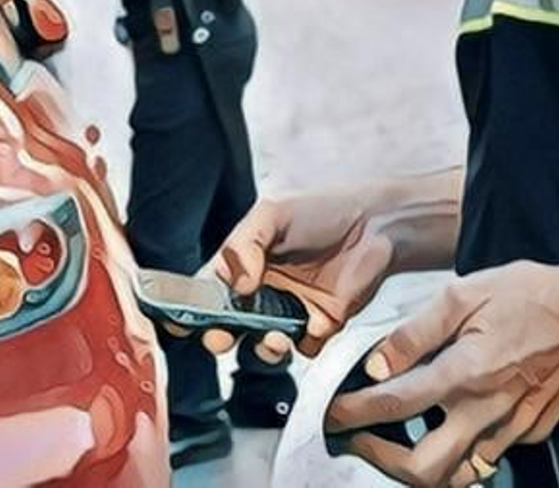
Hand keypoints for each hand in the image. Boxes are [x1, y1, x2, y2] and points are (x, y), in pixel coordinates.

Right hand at [200, 191, 398, 363]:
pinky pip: (303, 348)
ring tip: (272, 337)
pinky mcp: (319, 326)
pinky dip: (301, 345)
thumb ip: (245, 244)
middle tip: (220, 338)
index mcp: (241, 263)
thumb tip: (237, 284)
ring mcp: (289, 311)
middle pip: (227, 326)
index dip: (189, 309)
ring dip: (260, 349)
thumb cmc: (323, 210)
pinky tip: (310, 326)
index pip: (206, 291)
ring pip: (260, 345)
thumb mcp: (273, 212)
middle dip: (218, 338)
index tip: (180, 322)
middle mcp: (261, 291)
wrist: (378, 224)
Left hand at [326, 259, 558, 487]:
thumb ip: (415, 332)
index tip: (335, 413)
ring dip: (420, 466)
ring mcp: (513, 426)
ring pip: (458, 475)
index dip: (355, 413)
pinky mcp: (532, 431)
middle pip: (424, 468)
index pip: (394, 405)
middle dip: (381, 459)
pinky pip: (489, 456)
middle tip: (360, 439)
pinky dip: (461, 453)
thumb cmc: (535, 295)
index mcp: (465, 371)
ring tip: (396, 444)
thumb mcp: (465, 294)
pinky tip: (447, 430)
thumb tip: (379, 361)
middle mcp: (487, 408)